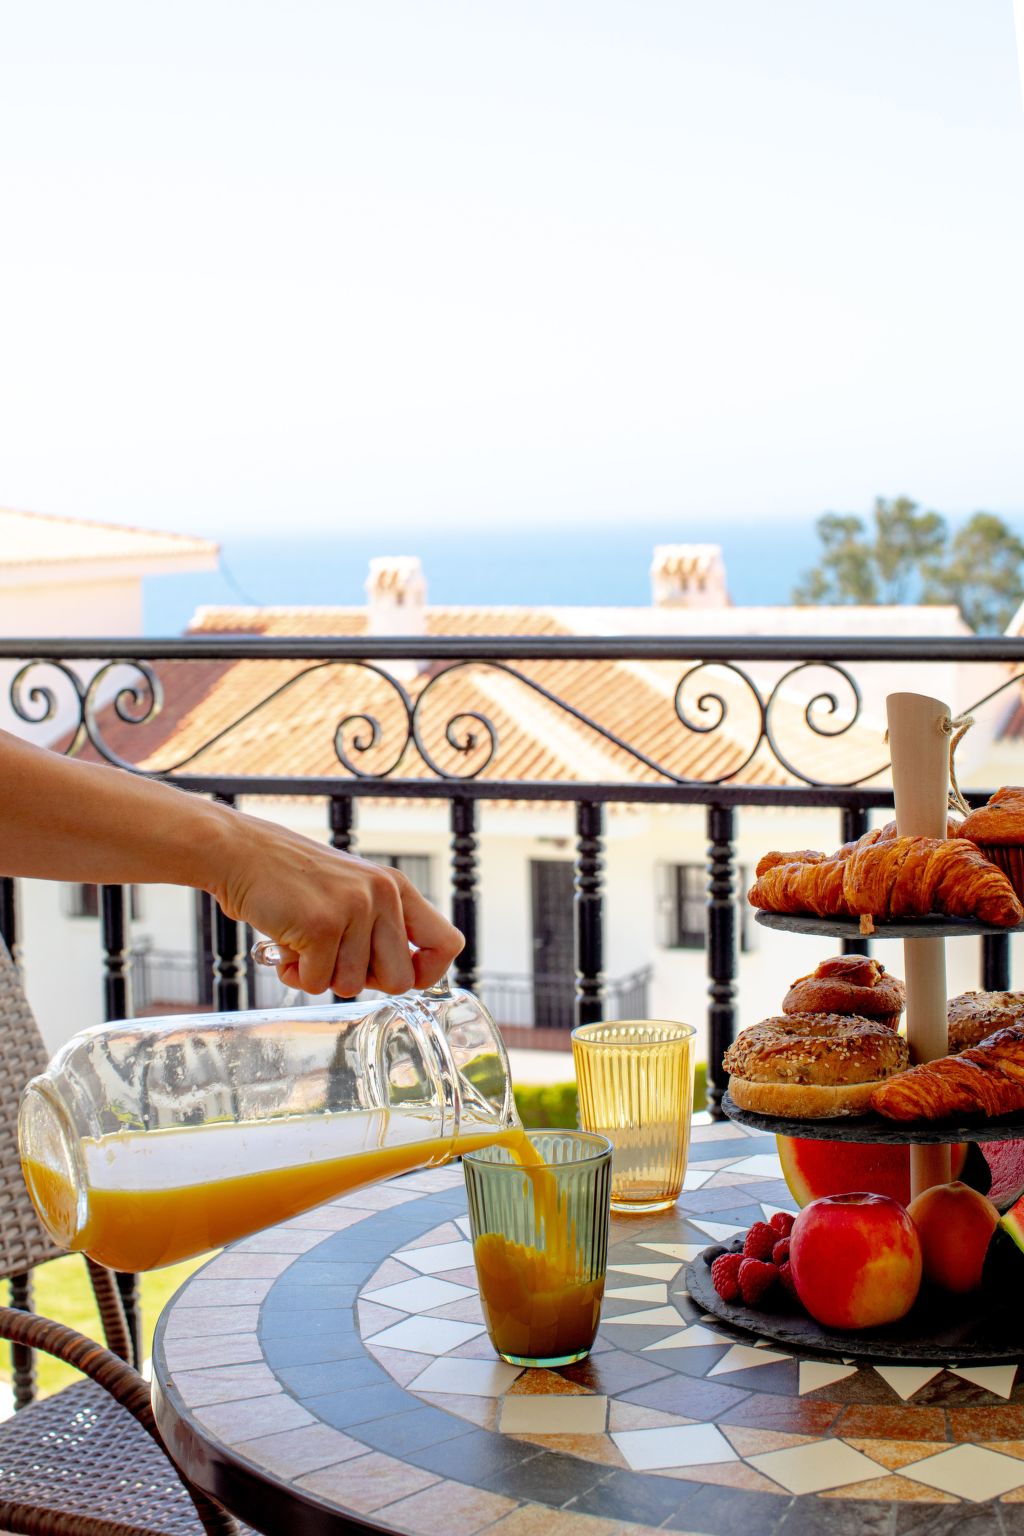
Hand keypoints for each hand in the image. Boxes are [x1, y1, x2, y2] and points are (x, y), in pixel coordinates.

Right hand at [209, 809, 463, 996]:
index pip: (447, 943)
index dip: (428, 972)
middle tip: (333, 959)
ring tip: (302, 942)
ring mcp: (354, 909)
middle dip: (363, 982)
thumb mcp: (351, 892)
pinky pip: (317, 983)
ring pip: (352, 986)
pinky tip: (285, 944)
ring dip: (321, 975)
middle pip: (400, 981)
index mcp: (396, 888)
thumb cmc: (292, 881)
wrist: (241, 852)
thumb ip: (379, 928)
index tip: (395, 975)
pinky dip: (296, 974)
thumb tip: (402, 980)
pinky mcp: (321, 925)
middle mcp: (383, 896)